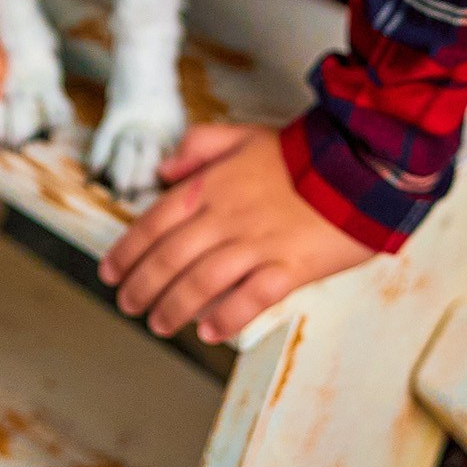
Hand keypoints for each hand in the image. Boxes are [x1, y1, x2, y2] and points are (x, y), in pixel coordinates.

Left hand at [98, 123, 374, 342]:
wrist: (356, 166)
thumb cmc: (300, 154)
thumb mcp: (242, 135)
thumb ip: (198, 147)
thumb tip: (165, 169)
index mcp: (211, 186)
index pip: (155, 222)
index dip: (128, 250)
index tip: (111, 271)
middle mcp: (227, 217)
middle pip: (170, 258)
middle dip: (142, 286)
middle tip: (127, 305)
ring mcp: (257, 244)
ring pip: (202, 283)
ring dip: (174, 307)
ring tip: (159, 324)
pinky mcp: (289, 267)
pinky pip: (250, 299)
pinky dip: (227, 317)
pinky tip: (210, 331)